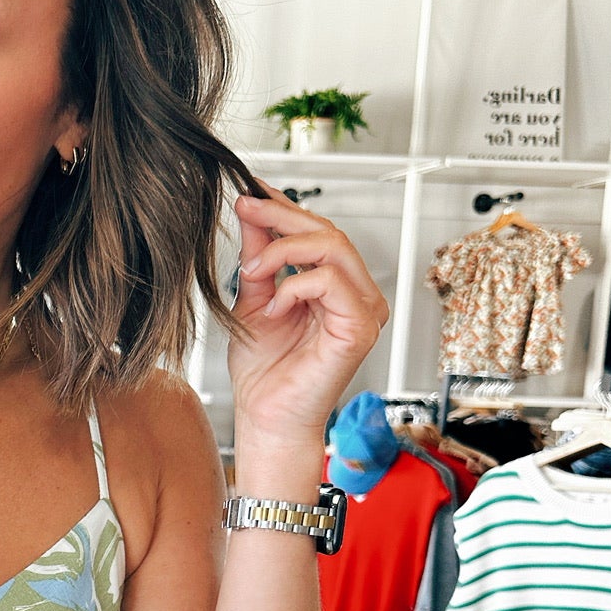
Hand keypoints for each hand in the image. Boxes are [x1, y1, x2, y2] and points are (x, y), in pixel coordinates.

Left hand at [228, 183, 387, 446]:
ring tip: (253, 268)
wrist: (265, 418)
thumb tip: (252, 211)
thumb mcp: (253, 299)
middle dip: (282, 217)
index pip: (319, 231)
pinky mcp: (359, 328)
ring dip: (284, 249)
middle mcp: (356, 295)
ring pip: (334, 248)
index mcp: (336, 287)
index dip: (285, 207)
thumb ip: (259, 255)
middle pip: (328, 231)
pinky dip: (295, 286)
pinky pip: (331, 282)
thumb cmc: (264, 373)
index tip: (249, 193)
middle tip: (246, 209)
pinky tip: (274, 305)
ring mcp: (363, 311)